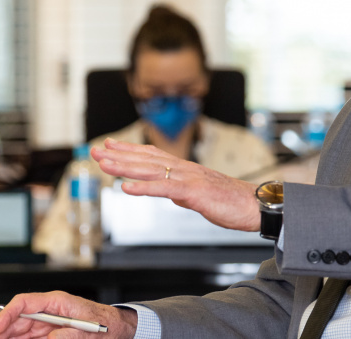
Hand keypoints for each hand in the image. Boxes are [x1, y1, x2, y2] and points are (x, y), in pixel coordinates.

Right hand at [0, 291, 136, 338]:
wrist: (117, 327)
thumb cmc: (105, 323)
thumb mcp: (91, 330)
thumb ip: (72, 335)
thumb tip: (52, 337)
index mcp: (57, 302)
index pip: (24, 303)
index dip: (7, 315)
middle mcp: (48, 310)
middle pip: (17, 318)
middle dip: (0, 331)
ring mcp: (47, 323)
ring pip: (19, 330)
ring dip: (6, 338)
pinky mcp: (48, 333)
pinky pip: (27, 338)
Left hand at [94, 138, 259, 231]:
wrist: (255, 205)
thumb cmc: (231, 201)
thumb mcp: (200, 195)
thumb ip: (182, 192)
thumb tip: (170, 194)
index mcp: (185, 169)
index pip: (151, 155)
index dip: (128, 150)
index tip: (108, 145)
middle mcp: (184, 169)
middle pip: (145, 159)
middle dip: (118, 155)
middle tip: (95, 151)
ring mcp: (188, 178)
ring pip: (150, 170)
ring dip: (124, 167)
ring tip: (103, 164)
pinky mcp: (193, 192)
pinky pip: (164, 189)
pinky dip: (143, 187)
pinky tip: (126, 187)